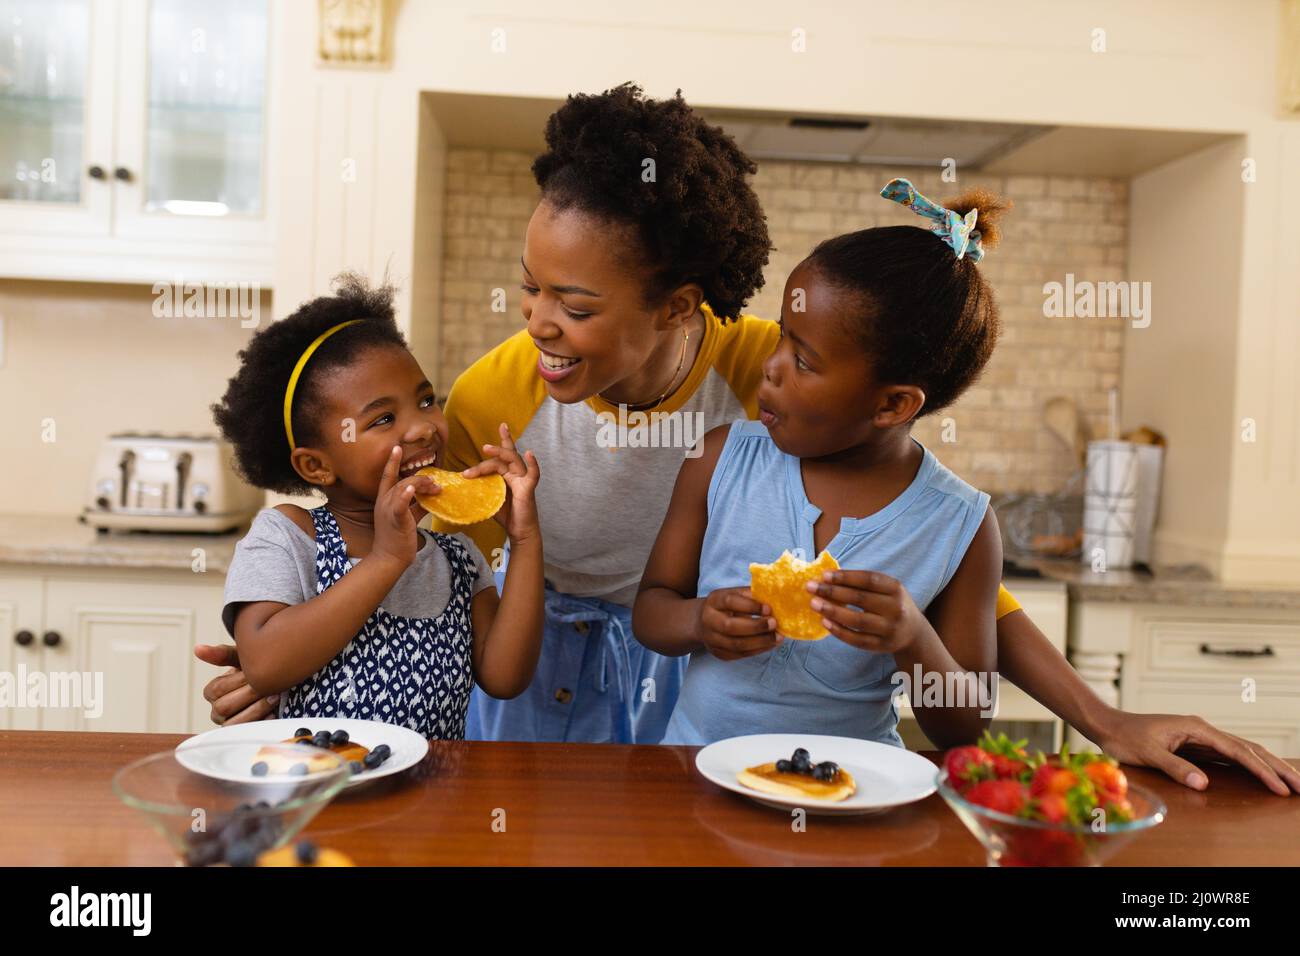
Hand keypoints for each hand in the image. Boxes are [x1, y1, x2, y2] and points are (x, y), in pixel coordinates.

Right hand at [194, 644, 277, 725]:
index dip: (238, 681)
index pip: (217, 689)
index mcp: (212, 692)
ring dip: (257, 709)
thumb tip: (197, 648)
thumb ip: (222, 654)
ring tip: (274, 697)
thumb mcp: (242, 660)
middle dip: (249, 695)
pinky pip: (248, 733)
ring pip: (234, 722)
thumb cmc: (256, 670)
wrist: (276, 683)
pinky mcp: (244, 735)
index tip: (255, 673)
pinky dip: (263, 721)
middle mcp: (217, 710)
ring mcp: (229, 724)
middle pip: (224, 707)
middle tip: (269, 686)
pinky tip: (274, 712)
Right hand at [372, 444, 436, 566]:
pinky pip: (400, 504)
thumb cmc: (397, 538)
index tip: (396, 448)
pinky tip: (412, 488)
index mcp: (384, 500)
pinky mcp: (396, 519)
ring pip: (404, 488)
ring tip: (436, 488)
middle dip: (421, 479)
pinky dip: (406, 495)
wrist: (389, 558)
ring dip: (422, 485)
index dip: (392, 462)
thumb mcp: (406, 518)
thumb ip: (415, 506)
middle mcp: (383, 502)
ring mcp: (388, 510)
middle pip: (402, 481)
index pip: (387, 477)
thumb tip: (427, 497)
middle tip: (436, 484)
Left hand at [460, 423, 540, 543]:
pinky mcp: (528, 488)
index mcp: (508, 474)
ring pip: (513, 460)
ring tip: (487, 449)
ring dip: (501, 453)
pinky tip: (530, 453)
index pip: (505, 454)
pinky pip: (533, 474)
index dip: (505, 439)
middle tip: (483, 447)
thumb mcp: (488, 498)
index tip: (503, 425)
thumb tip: (459, 486)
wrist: (519, 531)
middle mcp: (516, 473)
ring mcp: (523, 479)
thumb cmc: (505, 515)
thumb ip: (480, 489)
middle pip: (505, 457)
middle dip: (495, 451)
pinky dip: (533, 463)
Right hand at [694, 587, 781, 660]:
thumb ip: (751, 595)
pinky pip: (741, 654)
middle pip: (730, 627)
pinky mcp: (719, 653)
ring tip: (778, 637)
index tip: (769, 608)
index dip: (751, 606)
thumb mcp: (735, 594)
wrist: (704, 622)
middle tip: (775, 624)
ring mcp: (712, 639)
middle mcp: (709, 620)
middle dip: (756, 627)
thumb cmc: (727, 606)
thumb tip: (776, 599)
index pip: (730, 602)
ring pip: (737, 644)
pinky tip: (771, 644)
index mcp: (714, 601)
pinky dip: (759, 650)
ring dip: (761, 642)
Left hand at [806, 569, 921, 653]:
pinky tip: (824, 622)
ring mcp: (888, 629)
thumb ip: (861, 583)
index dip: (846, 577)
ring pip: (857, 620)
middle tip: (811, 587)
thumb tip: (827, 577)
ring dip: (833, 611)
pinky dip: (839, 631)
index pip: (869, 580)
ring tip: (814, 603)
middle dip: (833, 592)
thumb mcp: (886, 589)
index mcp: (896, 589)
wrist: (912, 632)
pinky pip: (856, 639)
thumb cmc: (890, 604)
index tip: (824, 575)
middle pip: (861, 599)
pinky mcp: (880, 645)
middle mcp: (895, 609)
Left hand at [1091, 709, 1299, 795]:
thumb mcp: (1147, 753)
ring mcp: (1200, 737)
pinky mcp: (1195, 746)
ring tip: (1290, 782)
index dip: (1260, 770)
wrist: (1107, 725)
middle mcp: (1202, 730)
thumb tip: (1204, 783)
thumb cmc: (1124, 737)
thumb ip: (1175, 767)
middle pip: (1248, 748)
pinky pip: (1228, 757)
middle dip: (1276, 767)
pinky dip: (1248, 766)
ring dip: (1266, 766)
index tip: (1279, 787)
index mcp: (1196, 728)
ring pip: (1241, 752)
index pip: (1237, 751)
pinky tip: (1261, 774)